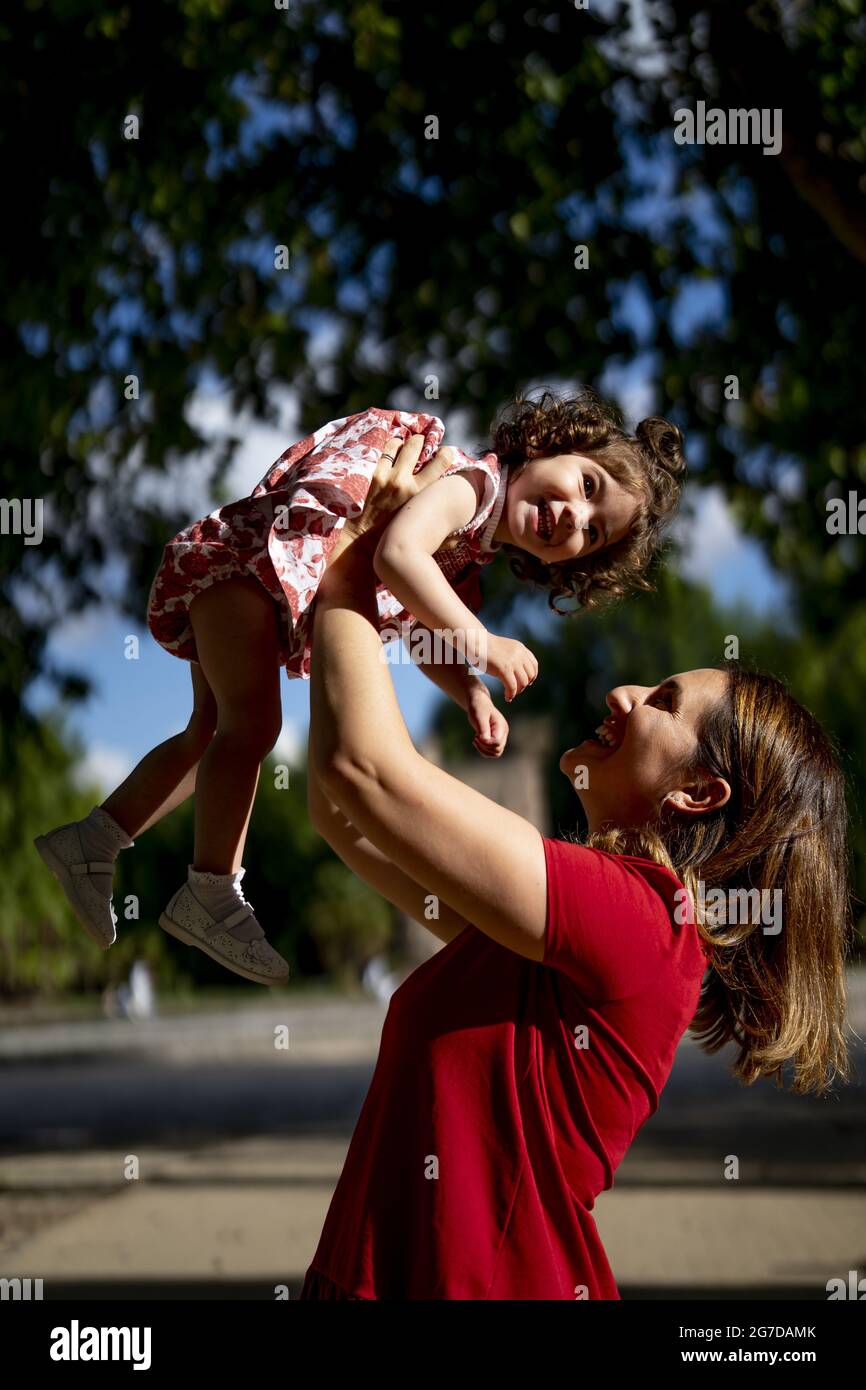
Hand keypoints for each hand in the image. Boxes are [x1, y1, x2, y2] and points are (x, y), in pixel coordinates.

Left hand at [342, 433, 454, 550]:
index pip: (442, 461)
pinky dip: (391, 447)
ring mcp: (388, 475)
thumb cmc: (397, 535)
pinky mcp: (374, 474)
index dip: (446, 453)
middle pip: (418, 445)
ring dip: (405, 442)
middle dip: (423, 441)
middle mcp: (405, 481)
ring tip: (407, 447)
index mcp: (421, 494)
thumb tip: (458, 536)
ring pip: (400, 444)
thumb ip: (444, 537)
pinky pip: (385, 450)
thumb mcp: (425, 536)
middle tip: (424, 443)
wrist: (366, 539)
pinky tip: (394, 451)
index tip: (445, 453)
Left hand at [467, 686, 508, 757]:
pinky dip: (483, 750)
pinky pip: (491, 752)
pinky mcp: (495, 740)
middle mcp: (503, 733)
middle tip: (476, 737)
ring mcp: (500, 737)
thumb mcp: (479, 717)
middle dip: (484, 747)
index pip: (497, 743)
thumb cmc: (479, 708)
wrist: (479, 703)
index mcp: (501, 727)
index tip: (476, 736)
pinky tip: (477, 740)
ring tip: (476, 739)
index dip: (486, 743)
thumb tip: (485, 741)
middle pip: (497, 750)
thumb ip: (483, 729)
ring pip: (496, 753)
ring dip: (483, 750)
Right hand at [483, 634, 538, 702]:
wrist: (475, 641)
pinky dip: (511, 694)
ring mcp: (513, 661)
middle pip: (530, 675)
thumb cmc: (484, 647)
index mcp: (520, 648)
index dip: (532, 675)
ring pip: (523, 682)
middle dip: (524, 685)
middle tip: (516, 690)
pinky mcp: (504, 669)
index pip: (534, 664)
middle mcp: (519, 654)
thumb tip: (516, 670)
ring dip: (517, 691)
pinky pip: (512, 686)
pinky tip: (507, 697)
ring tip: (510, 695)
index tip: (527, 682)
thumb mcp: (504, 648)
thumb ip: (512, 656)